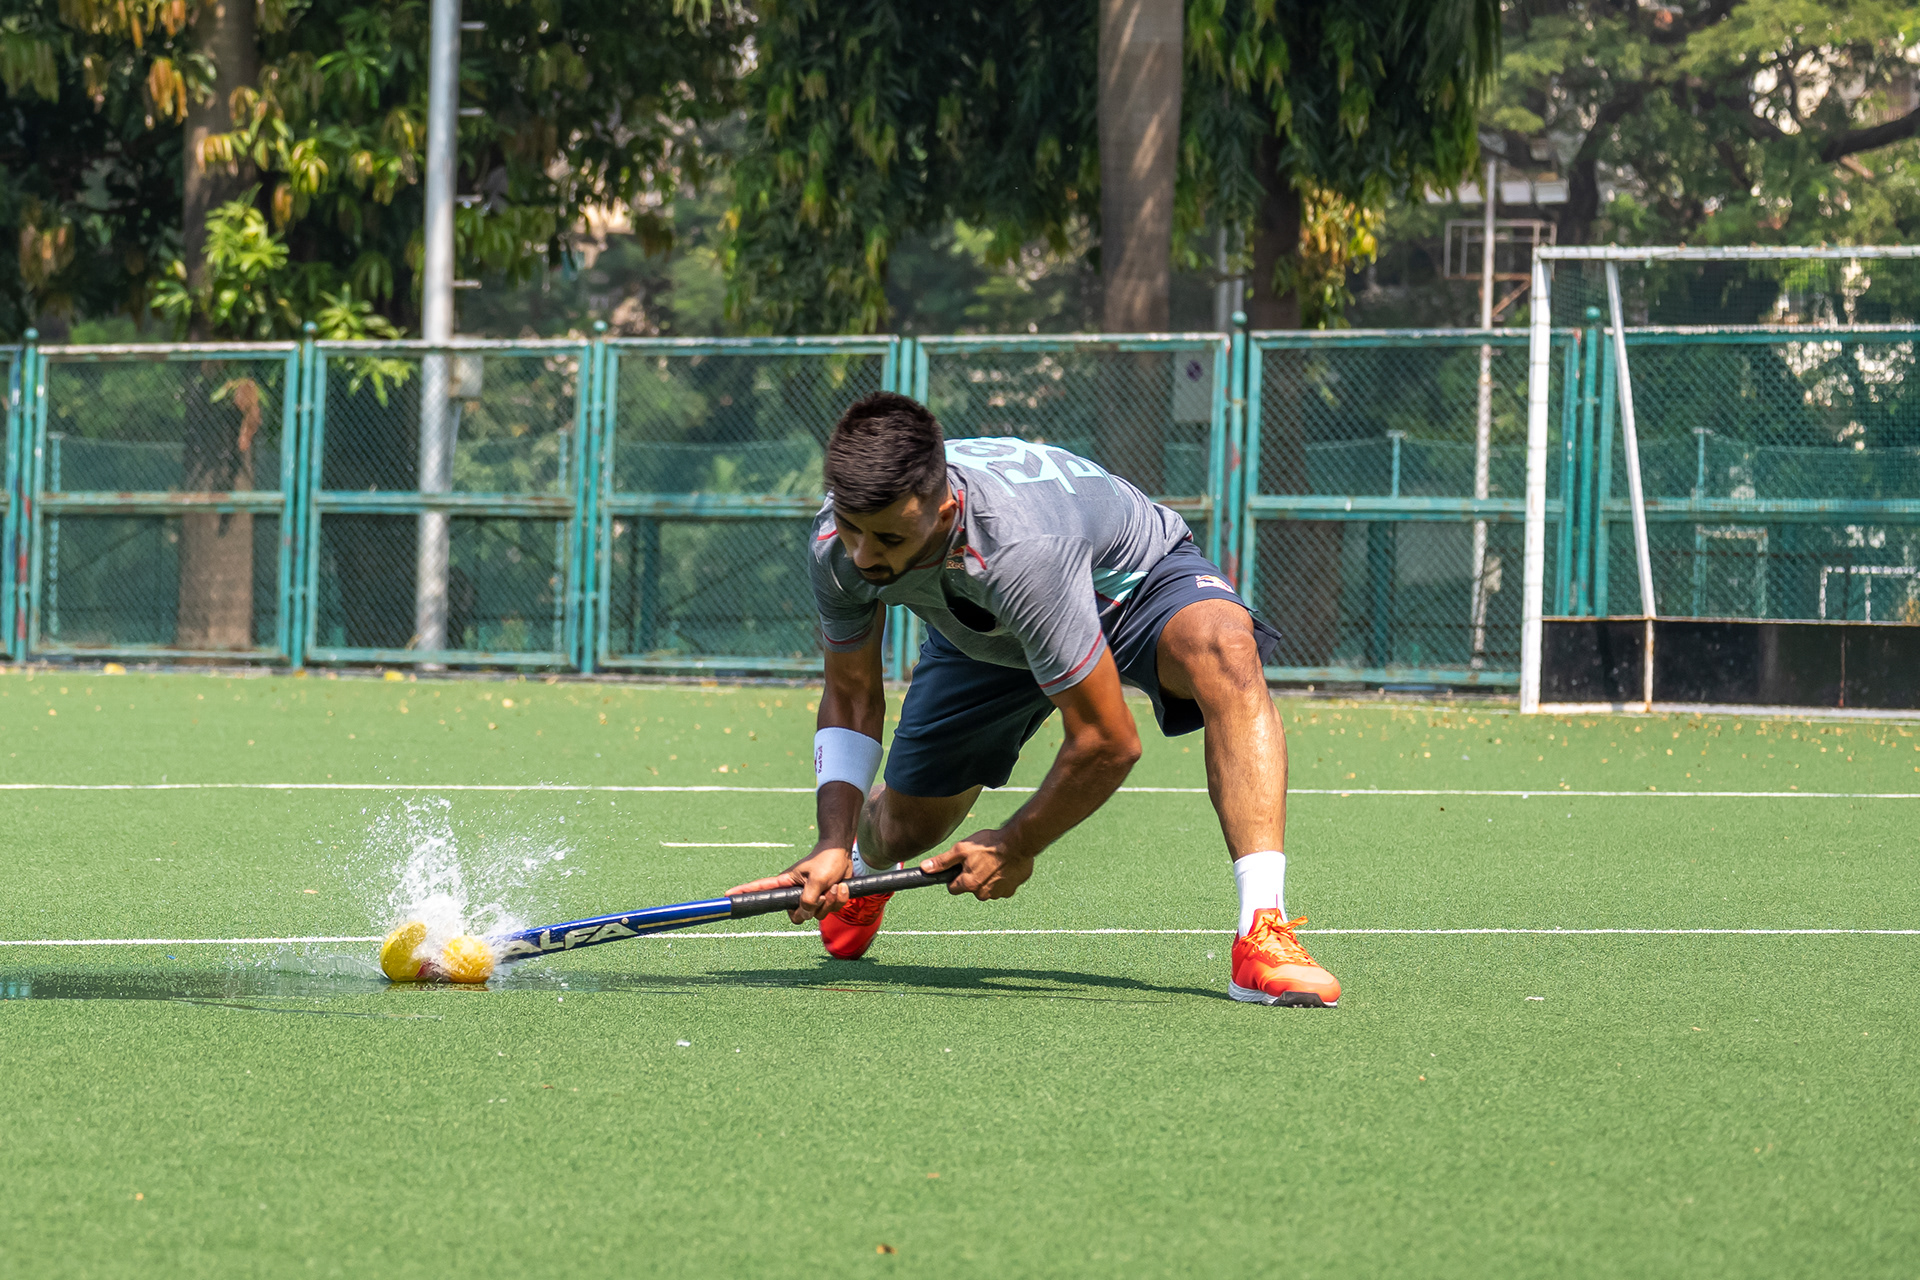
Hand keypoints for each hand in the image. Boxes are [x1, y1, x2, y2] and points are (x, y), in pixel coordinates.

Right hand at [724, 842, 854, 922]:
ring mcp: (809, 898)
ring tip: (834, 886)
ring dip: (830, 901)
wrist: (843, 853)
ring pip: (816, 914)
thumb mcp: (817, 881)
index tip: (727, 895)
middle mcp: (794, 893)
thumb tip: (803, 914)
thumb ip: (807, 900)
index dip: (744, 893)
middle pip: (798, 916)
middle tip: (823, 892)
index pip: (761, 888)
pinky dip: (838, 901)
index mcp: (786, 883)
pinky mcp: (822, 900)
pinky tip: (840, 887)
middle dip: (814, 908)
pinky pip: (829, 911)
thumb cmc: (827, 860)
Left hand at [921, 829, 1034, 900]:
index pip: (953, 888)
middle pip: (971, 888)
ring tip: (993, 860)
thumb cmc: (990, 844)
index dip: (955, 876)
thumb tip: (924, 868)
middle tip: (979, 859)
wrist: (1019, 843)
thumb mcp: (962, 849)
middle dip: (973, 876)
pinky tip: (1004, 865)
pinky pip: (1002, 886)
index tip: (961, 866)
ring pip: (987, 887)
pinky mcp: (1012, 890)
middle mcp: (983, 893)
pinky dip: (1001, 878)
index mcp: (969, 884)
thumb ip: (943, 861)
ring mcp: (999, 893)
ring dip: (988, 877)